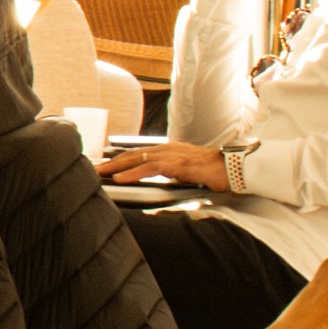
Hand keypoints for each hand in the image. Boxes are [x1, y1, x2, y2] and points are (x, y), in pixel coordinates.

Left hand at [104, 139, 230, 193]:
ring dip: (115, 167)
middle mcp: (168, 149)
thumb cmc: (214, 172)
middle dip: (111, 161)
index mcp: (169, 150)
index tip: (103, 165)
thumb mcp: (187, 171)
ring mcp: (172, 156)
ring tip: (99, 173)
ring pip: (137, 159)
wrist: (234, 169)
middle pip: (132, 154)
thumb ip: (172, 172)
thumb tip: (160, 178)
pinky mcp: (178, 165)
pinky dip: (133, 173)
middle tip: (93, 168)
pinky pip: (150, 169)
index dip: (119, 159)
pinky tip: (120, 179)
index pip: (138, 153)